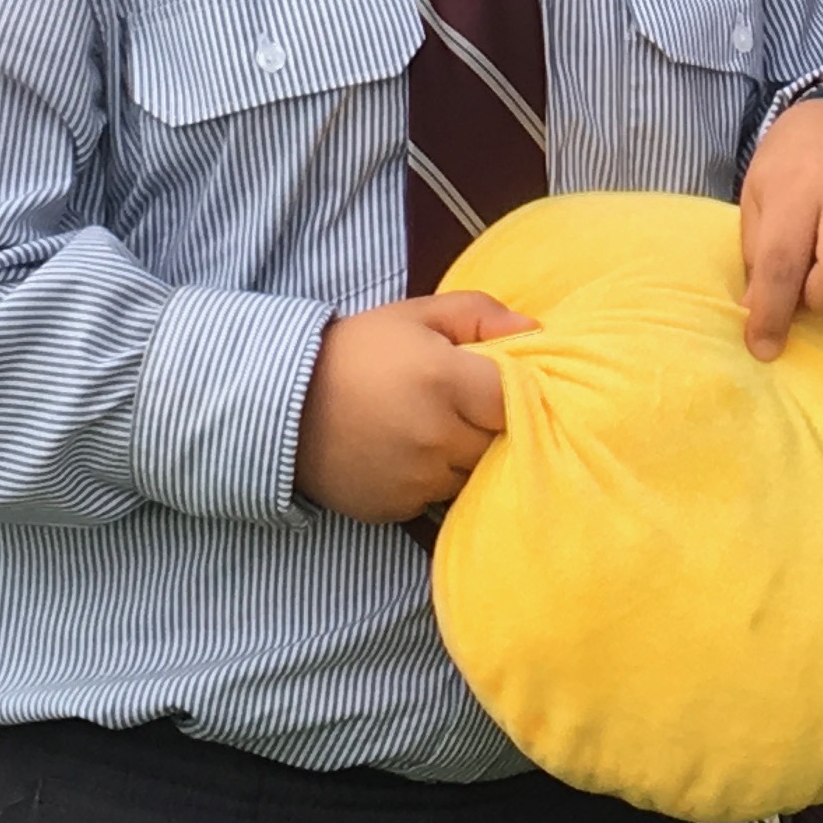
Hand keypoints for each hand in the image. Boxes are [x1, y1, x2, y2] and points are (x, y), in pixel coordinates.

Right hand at [293, 292, 531, 522]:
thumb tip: (536, 333)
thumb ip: (481, 316)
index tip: (494, 385)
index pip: (517, 401)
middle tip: (459, 404)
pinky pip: (437, 498)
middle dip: (487, 424)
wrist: (286, 402)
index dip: (514, 393)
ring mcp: (418, 478)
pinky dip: (432, 480)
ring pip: (470, 474)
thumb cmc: (359, 349)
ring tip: (430, 428)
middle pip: (498, 442)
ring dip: (462, 455)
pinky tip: (406, 454)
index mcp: (447, 380)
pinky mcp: (398, 508)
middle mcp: (438, 436)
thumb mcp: (418, 315)